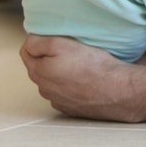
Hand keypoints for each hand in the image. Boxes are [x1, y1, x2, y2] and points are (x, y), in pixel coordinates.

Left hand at [19, 34, 141, 121]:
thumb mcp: (61, 44)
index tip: (57, 38)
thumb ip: (38, 42)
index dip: (40, 42)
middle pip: (40, 68)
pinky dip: (72, 87)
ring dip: (62, 74)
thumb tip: (29, 41)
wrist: (118, 90)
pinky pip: (66, 94)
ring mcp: (59, 101)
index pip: (27, 52)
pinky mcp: (73, 109)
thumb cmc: (93, 66)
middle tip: (71, 50)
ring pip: (53, 82)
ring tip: (81, 66)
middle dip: (50, 58)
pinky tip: (86, 81)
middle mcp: (45, 89)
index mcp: (38, 71)